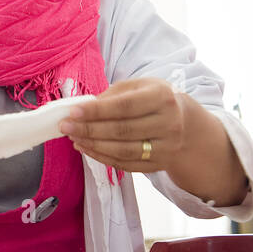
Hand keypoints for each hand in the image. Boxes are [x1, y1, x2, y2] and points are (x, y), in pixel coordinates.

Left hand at [56, 78, 187, 172]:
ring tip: (73, 138)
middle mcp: (168, 123)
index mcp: (162, 98)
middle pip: (122, 131)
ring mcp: (165, 147)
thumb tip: (84, 107)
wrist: (186, 125)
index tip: (73, 111)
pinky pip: (125, 165)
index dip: (97, 111)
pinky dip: (102, 158)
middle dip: (89, 129)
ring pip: (123, 151)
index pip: (125, 106)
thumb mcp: (140, 87)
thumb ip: (113, 95)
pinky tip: (86, 148)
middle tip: (66, 126)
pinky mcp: (159, 164)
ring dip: (93, 145)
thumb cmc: (155, 100)